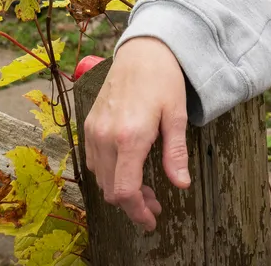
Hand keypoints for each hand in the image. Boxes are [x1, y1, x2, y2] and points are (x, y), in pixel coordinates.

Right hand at [83, 37, 190, 231]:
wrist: (142, 50)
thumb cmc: (163, 78)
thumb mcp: (176, 115)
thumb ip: (175, 153)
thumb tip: (181, 184)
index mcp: (130, 137)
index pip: (125, 191)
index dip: (137, 212)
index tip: (151, 220)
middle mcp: (106, 137)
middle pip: (111, 190)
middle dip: (132, 204)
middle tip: (154, 204)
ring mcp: (94, 130)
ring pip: (101, 178)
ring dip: (120, 189)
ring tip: (145, 187)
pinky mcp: (90, 124)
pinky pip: (94, 161)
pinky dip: (109, 173)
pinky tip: (128, 167)